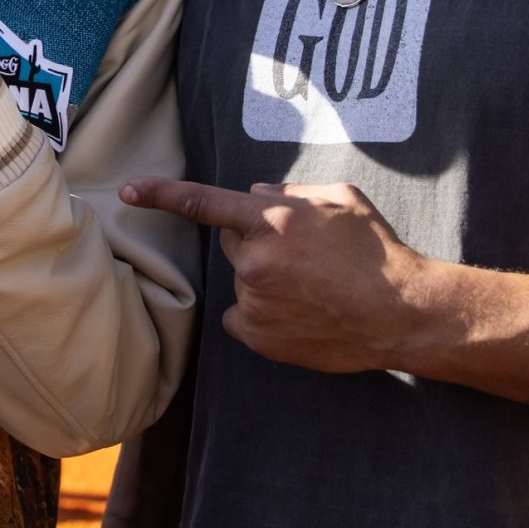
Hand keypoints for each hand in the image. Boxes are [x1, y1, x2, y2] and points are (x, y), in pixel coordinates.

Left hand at [120, 178, 435, 374]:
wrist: (400, 314)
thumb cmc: (377, 251)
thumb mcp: (341, 199)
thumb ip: (291, 192)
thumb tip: (255, 197)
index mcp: (272, 220)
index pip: (203, 203)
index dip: (161, 194)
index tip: (128, 191)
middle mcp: (255, 261)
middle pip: (233, 243)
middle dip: (257, 243)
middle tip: (304, 255)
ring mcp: (253, 301)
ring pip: (243, 280)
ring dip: (266, 279)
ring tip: (314, 287)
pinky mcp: (257, 336)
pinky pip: (242, 315)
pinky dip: (262, 312)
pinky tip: (300, 312)